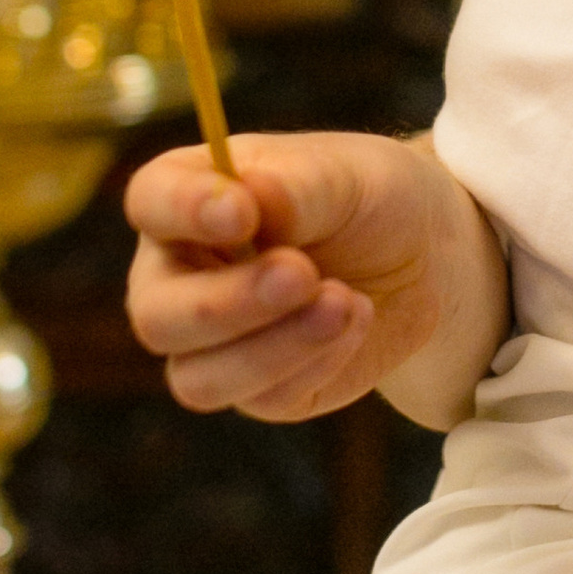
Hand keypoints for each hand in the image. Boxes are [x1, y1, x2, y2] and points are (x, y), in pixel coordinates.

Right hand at [124, 132, 504, 424]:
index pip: (152, 201)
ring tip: (344, 300)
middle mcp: (179, 275)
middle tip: (301, 275)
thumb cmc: (366, 197)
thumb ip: (294, 188)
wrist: (420, 255)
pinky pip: (266, 399)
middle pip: (156, 315)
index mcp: (187, 197)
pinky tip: (357, 316)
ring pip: (200, 379)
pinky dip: (318, 362)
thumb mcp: (345, 174)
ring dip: (276, 347)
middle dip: (226, 304)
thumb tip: (247, 198)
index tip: (240, 213)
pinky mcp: (258, 389)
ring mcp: (211, 342)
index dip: (183, 209)